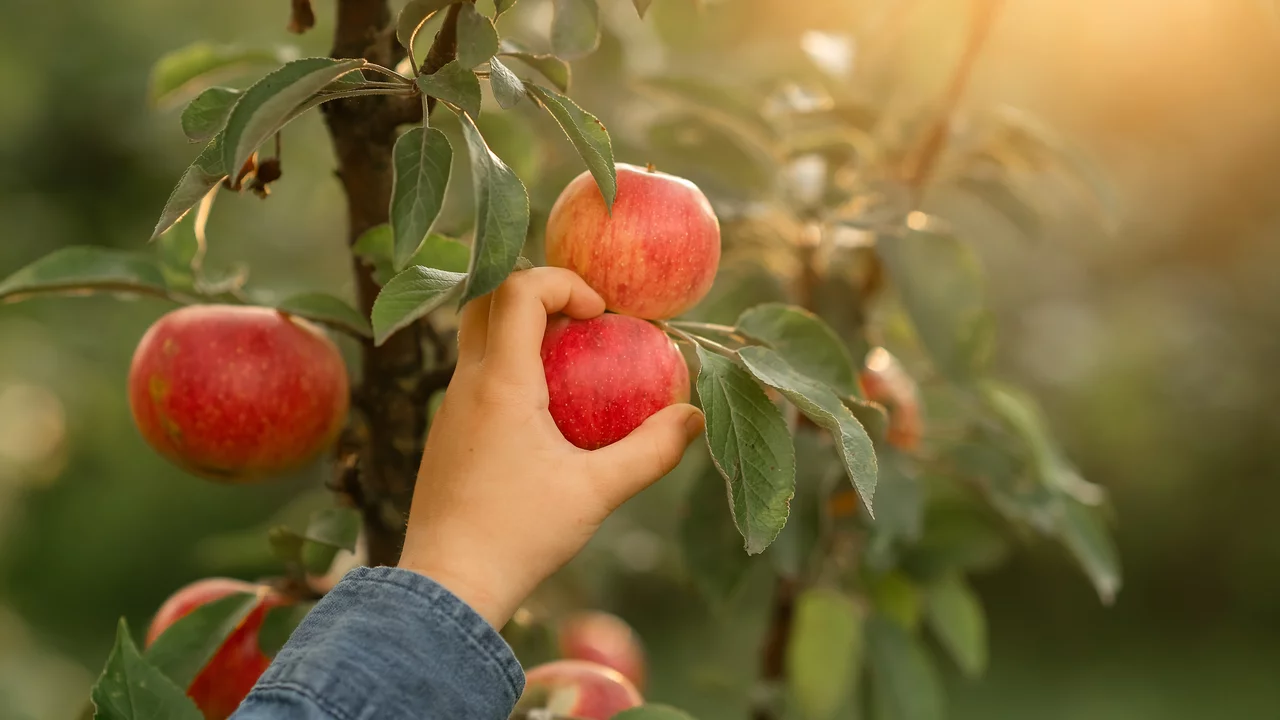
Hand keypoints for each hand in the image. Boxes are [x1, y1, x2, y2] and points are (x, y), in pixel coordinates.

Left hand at [397, 267, 704, 627]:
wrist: (447, 586)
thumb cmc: (521, 536)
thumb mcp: (597, 493)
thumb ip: (651, 451)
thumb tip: (696, 417)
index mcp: (500, 382)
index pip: (518, 289)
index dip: (563, 282)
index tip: (601, 315)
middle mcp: (466, 383)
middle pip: (487, 300)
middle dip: (537, 294)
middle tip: (582, 323)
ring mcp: (447, 409)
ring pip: (476, 339)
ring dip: (521, 333)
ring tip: (571, 368)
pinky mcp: (443, 435)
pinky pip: (473, 377)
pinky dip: (508, 369)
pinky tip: (544, 416)